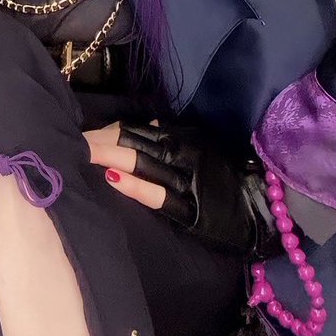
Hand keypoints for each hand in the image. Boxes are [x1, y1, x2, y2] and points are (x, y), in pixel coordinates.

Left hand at [84, 119, 278, 256]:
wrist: (266, 204)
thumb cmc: (229, 174)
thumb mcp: (201, 147)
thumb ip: (173, 138)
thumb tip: (149, 125)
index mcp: (179, 139)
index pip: (133, 131)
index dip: (104, 132)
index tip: (78, 135)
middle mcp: (179, 155)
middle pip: (131, 143)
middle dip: (98, 143)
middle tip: (69, 143)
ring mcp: (185, 182)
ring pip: (141, 163)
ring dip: (108, 157)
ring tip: (81, 154)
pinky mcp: (191, 210)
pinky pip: (160, 196)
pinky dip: (136, 186)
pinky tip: (113, 179)